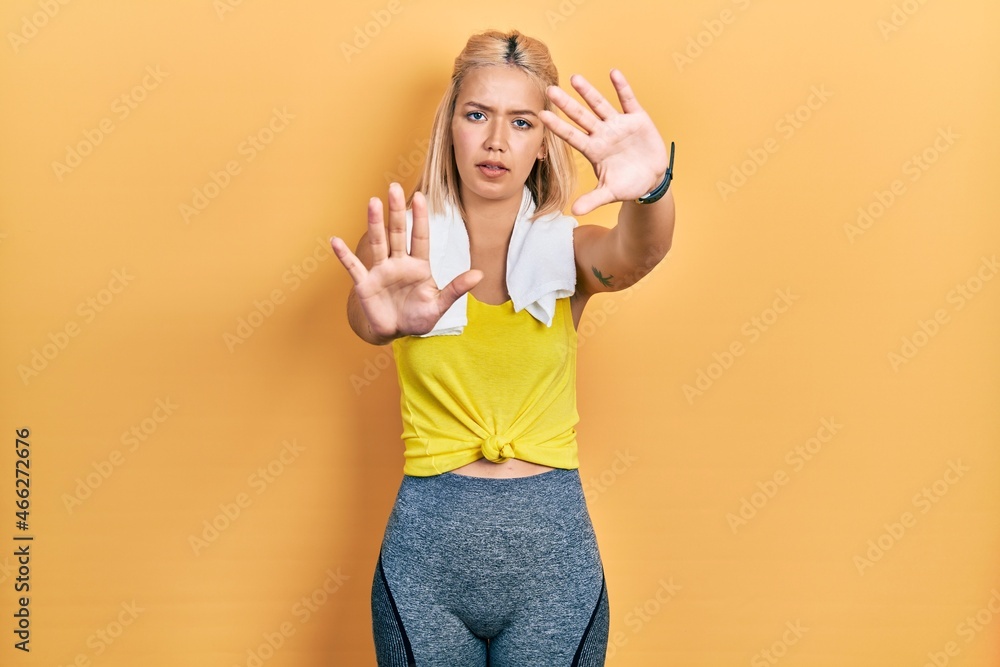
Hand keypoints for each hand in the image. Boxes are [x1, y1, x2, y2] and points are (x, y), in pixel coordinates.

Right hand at [330, 183, 482, 339]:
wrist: (396, 332)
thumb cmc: (418, 317)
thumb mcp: (439, 304)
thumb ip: (456, 288)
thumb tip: (480, 274)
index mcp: (419, 266)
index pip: (420, 237)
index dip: (420, 218)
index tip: (420, 196)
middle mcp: (399, 263)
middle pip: (398, 232)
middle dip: (396, 211)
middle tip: (393, 186)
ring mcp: (380, 271)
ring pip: (378, 243)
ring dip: (375, 224)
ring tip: (372, 202)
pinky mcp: (365, 284)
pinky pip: (353, 267)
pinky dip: (344, 255)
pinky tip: (335, 241)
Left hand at [540, 69, 668, 215]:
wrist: (652, 179)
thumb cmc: (628, 185)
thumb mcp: (610, 193)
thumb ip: (593, 199)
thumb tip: (574, 212)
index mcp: (594, 150)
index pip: (571, 136)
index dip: (558, 126)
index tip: (542, 115)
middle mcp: (603, 134)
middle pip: (581, 116)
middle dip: (567, 104)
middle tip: (550, 90)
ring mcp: (619, 125)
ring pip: (600, 105)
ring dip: (589, 92)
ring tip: (575, 78)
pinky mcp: (637, 119)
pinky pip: (628, 100)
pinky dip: (622, 87)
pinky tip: (614, 73)